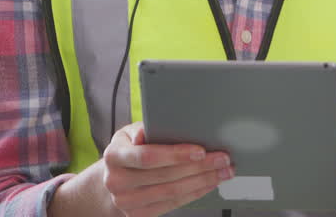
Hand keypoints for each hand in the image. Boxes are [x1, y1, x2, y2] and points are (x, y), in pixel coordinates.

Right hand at [101, 122, 232, 216]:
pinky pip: (173, 203)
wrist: (112, 180)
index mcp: (114, 156)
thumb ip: (143, 129)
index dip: (176, 154)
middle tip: (223, 158)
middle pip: (166, 175)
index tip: (201, 151)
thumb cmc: (128, 151)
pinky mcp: (138, 215)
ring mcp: (126, 201)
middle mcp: (116, 181)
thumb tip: (152, 128)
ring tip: (223, 171)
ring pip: (172, 191)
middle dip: (200, 166)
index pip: (147, 156)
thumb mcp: (129, 133)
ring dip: (204, 180)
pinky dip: (196, 192)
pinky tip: (210, 183)